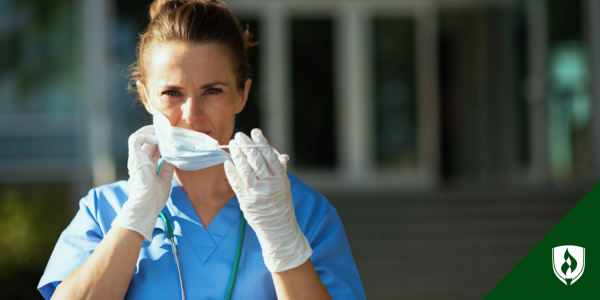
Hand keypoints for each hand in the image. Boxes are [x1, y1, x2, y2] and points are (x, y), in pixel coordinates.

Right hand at [112, 125, 174, 240]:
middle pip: (148, 142)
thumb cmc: (155, 198)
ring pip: (139, 137)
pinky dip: (145, 135)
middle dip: (158, 133)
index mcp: (147, 166)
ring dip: (150, 131)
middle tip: (169, 129)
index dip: (161, 141)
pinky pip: (135, 140)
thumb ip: (167, 167)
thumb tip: (172, 157)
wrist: (147, 205)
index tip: (171, 136)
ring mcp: (136, 159)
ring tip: (161, 130)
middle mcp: (140, 161)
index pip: (153, 149)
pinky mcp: (134, 158)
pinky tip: (156, 139)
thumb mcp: (165, 180)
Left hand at [224, 129, 311, 272]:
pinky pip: (237, 184)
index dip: (262, 142)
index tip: (255, 132)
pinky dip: (231, 172)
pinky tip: (227, 162)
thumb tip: (280, 154)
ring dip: (237, 155)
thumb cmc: (281, 206)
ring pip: (245, 169)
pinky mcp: (247, 201)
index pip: (270, 155)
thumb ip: (280, 170)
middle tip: (239, 135)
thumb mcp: (285, 187)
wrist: (280, 230)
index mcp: (281, 178)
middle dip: (246, 145)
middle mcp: (269, 184)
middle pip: (256, 160)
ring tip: (231, 144)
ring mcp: (257, 193)